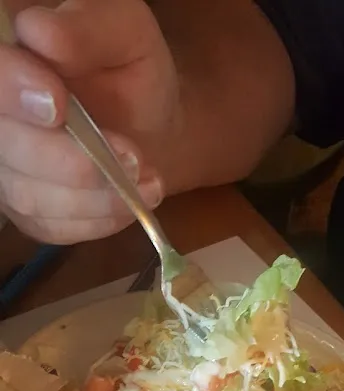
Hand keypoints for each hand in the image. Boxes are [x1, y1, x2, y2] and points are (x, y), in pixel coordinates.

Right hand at [0, 0, 180, 243]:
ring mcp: (9, 168)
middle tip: (130, 156)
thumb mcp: (123, 33)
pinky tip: (133, 200)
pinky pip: (53, 226)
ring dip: (94, 197)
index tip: (57, 104)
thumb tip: (40, 32)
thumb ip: (86, 29)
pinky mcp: (30, 211)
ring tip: (147, 179)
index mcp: (8, 59)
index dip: (10, 92)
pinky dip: (98, 219)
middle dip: (70, 160)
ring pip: (29, 195)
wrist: (149, 122)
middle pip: (6, 146)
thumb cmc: (129, 69)